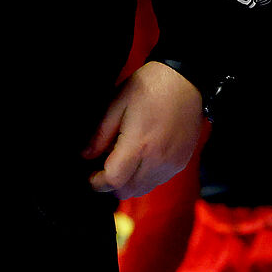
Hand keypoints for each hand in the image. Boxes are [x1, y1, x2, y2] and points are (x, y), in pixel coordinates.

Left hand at [82, 61, 201, 198]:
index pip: (114, 180)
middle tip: (103, 167)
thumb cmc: (149, 86)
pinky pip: (158, 181)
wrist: (185, 79)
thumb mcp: (117, 104)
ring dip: (129, 182)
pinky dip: (145, 177)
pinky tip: (141, 157)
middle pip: (129, 191)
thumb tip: (86, 155)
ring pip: (144, 189)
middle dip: (112, 185)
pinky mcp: (181, 162)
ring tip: (123, 160)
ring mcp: (172, 163)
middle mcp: (158, 160)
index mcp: (140, 144)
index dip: (98, 182)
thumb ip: (100, 134)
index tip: (90, 176)